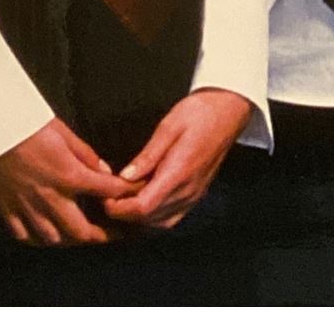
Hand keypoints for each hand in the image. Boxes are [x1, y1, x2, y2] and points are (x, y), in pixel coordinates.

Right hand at [0, 116, 133, 246]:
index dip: (126, 194)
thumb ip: (87, 155)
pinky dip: (38, 239)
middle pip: (80, 231)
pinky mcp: (7, 210)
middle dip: (101, 237)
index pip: (107, 190)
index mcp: (69, 175)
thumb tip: (105, 171)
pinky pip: (25, 236)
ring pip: (53, 239)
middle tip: (114, 236)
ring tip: (81, 236)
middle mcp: (50, 197)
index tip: (136, 196)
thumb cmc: (27, 126)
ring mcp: (27, 207)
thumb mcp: (64, 133)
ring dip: (70, 240)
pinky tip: (46, 235)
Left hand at [101, 89, 252, 231]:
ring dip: (138, 218)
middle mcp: (188, 190)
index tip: (104, 197)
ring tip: (124, 199)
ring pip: (159, 223)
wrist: (229, 110)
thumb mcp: (169, 126)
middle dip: (124, 213)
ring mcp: (194, 195)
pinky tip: (144, 202)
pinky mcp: (197, 194)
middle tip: (109, 196)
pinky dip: (153, 217)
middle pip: (148, 219)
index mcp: (179, 172)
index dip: (119, 209)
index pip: (143, 207)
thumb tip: (125, 177)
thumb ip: (147, 155)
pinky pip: (172, 218)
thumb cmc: (200, 112)